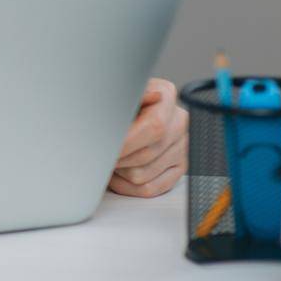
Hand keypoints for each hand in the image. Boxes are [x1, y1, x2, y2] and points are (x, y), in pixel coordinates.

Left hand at [108, 78, 188, 196]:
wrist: (120, 109)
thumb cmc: (113, 100)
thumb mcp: (114, 92)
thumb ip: (126, 97)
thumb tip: (152, 97)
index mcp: (166, 95)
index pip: (154, 127)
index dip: (125, 142)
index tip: (103, 146)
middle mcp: (179, 121)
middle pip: (145, 155)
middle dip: (116, 158)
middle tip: (98, 152)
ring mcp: (182, 147)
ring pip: (142, 175)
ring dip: (118, 171)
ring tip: (108, 158)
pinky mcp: (178, 168)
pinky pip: (149, 189)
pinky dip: (126, 185)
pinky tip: (116, 173)